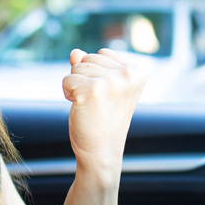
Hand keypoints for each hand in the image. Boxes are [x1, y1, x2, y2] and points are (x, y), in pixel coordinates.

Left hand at [62, 49, 145, 180]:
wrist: (101, 152)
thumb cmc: (102, 120)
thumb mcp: (102, 87)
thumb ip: (90, 66)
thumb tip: (75, 52)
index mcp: (137, 72)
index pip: (103, 53)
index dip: (96, 73)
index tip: (106, 95)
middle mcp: (128, 75)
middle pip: (88, 58)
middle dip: (85, 78)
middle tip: (96, 103)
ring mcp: (111, 82)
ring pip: (76, 67)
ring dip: (76, 86)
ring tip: (90, 106)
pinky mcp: (92, 90)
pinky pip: (67, 80)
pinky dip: (67, 94)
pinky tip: (81, 109)